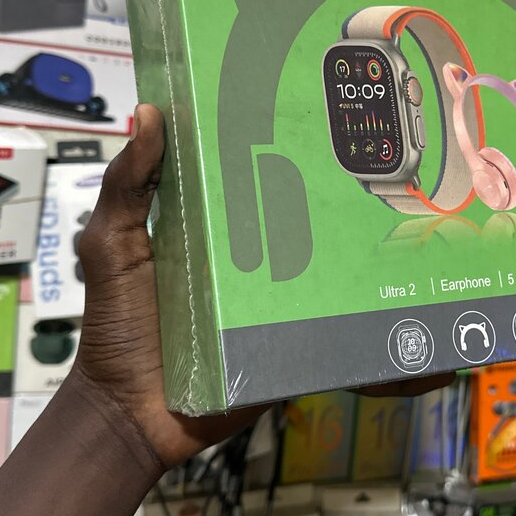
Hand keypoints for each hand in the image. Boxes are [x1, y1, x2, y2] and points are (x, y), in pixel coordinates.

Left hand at [72, 106, 450, 468]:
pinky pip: (330, 324)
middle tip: (373, 150)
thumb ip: (126, 186)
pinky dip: (366, 318)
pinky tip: (405, 301)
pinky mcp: (288, 339)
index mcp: (204, 223)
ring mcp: (269, 297)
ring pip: (320, 263)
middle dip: (328, 186)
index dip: (266, 138)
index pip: (241, 169)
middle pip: (291, 211)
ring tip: (403, 215)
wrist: (134, 417)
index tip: (304, 98)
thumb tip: (148, 113)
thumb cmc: (116, 328)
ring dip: (357, 248)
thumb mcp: (110, 247)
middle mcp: (243, 254)